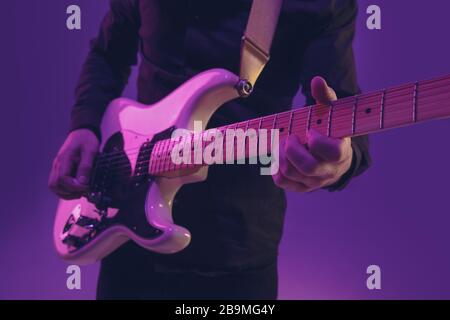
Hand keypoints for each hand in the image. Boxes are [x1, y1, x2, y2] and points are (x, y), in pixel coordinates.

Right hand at [48, 129, 98, 199]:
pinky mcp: (59, 170)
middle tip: (83, 191)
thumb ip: (86, 166)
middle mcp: (57, 164)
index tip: (87, 187)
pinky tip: (76, 189)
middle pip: (55, 185)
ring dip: (66, 193)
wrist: (81, 132)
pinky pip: (57, 184)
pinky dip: (65, 190)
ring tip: (80, 192)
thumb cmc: (86, 139)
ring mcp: (57, 167)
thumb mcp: (90, 151)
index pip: (63, 179)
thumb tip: (82, 183)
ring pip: (54, 186)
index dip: (74, 187)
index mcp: (64, 158)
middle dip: (69, 192)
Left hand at [272, 76, 352, 192]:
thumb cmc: (331, 131)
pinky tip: (280, 156)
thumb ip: (325, 97)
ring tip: (283, 144)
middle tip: (290, 138)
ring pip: (292, 174)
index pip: (332, 152)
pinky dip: (276, 169)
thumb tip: (317, 80)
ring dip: (281, 157)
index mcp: (341, 153)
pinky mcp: (302, 187)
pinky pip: (283, 183)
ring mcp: (314, 182)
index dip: (318, 141)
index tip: (310, 131)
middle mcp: (329, 171)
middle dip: (293, 150)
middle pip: (308, 167)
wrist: (335, 158)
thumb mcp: (331, 113)